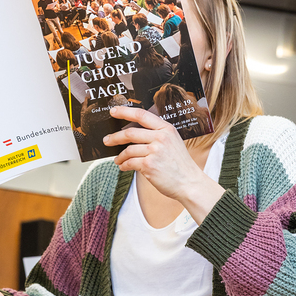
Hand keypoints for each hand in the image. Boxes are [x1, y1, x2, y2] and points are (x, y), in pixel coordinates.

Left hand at [103, 106, 224, 222]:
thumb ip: (156, 135)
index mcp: (166, 129)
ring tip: (117, 159)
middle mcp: (161, 138)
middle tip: (107, 140)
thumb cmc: (179, 164)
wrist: (189, 183)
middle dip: (115, 137)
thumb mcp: (173, 142)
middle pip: (130, 133)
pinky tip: (123, 167)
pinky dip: (124, 165)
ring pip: (128, 150)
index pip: (141, 115)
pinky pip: (130, 163)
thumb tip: (132, 134)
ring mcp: (155, 151)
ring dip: (120, 156)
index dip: (124, 112)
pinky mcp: (149, 165)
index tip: (113, 112)